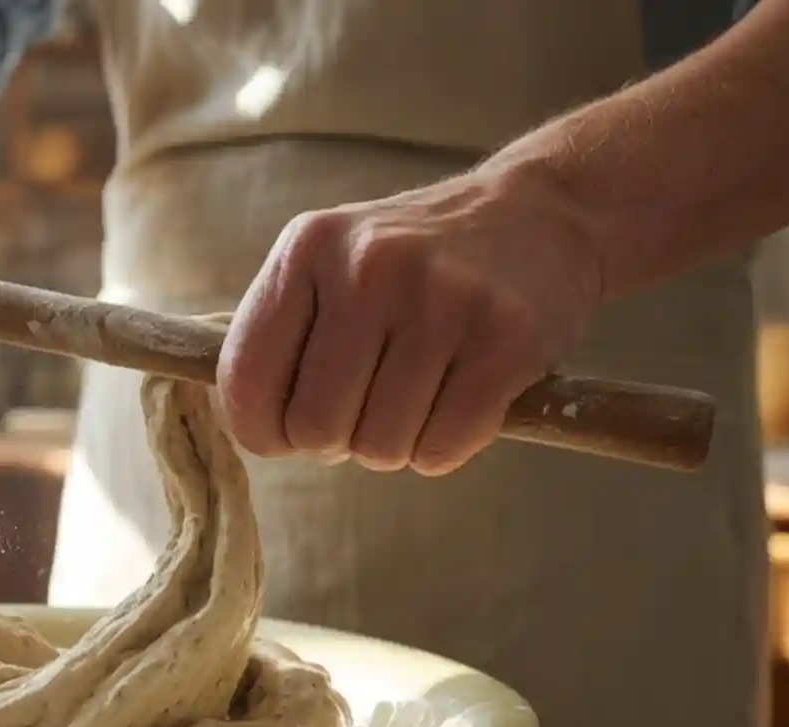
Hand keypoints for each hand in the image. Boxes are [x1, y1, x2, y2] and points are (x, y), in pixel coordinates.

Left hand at [217, 163, 604, 474]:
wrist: (542, 215)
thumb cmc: (415, 263)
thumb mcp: (331, 264)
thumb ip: (278, 336)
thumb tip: (250, 428)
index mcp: (307, 249)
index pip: (246, 382)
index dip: (264, 430)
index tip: (292, 426)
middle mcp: (369, 267)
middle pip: (315, 429)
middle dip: (338, 441)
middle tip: (370, 406)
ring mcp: (441, 300)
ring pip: (381, 449)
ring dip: (397, 445)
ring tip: (420, 393)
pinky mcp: (506, 339)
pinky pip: (442, 451)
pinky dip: (445, 447)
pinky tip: (460, 400)